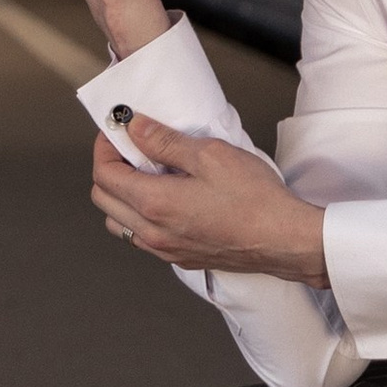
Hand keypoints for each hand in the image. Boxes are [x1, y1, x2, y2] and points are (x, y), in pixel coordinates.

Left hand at [92, 116, 331, 282]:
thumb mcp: (210, 155)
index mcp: (154, 204)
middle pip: (103, 200)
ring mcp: (165, 249)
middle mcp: (152, 232)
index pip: (104, 175)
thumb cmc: (254, 199)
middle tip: (130, 147)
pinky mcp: (180, 258)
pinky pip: (143, 237)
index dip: (105, 147)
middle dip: (108, 168)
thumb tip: (135, 128)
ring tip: (148, 173)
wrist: (283, 240)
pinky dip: (141, 215)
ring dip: (122, 195)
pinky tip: (167, 198)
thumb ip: (165, 141)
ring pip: (119, 223)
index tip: (117, 131)